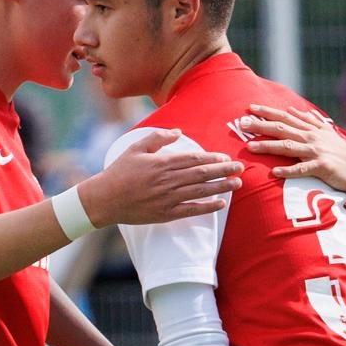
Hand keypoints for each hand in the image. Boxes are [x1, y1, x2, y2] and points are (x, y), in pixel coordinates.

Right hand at [80, 129, 241, 227]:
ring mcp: (168, 198)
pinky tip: (220, 204)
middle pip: (201, 174)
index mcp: (161, 163)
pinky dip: (207, 207)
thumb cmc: (119, 172)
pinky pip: (191, 210)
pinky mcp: (166, 213)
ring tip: (237, 184)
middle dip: (223, 170)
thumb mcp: (136, 148)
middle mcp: (167, 180)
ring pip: (200, 191)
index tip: (225, 156)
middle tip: (240, 168)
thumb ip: (157, 139)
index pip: (193, 159)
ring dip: (221, 187)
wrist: (105, 199)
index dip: (211, 158)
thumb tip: (178, 132)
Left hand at [239, 104, 345, 193]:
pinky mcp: (321, 167)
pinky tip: (274, 172)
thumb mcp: (326, 131)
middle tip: (242, 124)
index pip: (284, 117)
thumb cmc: (341, 151)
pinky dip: (287, 171)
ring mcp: (316, 151)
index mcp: (310, 129)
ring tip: (250, 147)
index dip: (267, 112)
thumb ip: (309, 120)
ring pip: (288, 147)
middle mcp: (311, 137)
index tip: (250, 108)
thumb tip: (294, 110)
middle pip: (281, 128)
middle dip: (261, 125)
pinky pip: (301, 169)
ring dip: (268, 146)